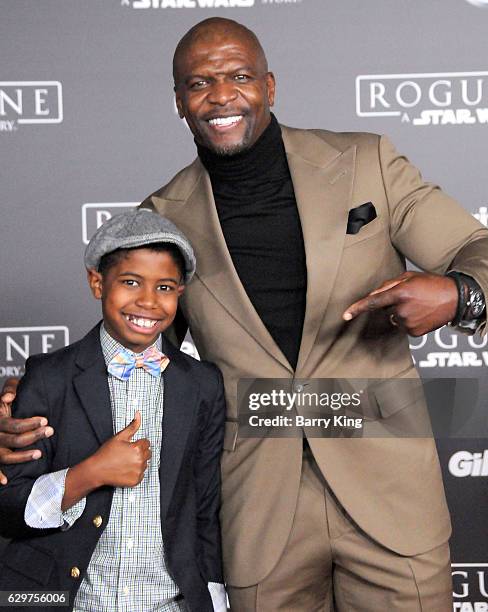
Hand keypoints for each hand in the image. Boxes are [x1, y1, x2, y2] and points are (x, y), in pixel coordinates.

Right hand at [0, 377, 53, 484]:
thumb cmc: (8, 400)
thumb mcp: (10, 389)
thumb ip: (11, 388)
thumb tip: (8, 398)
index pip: (14, 425)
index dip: (30, 423)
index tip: (45, 420)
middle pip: (14, 440)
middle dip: (34, 436)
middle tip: (50, 431)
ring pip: (6, 456)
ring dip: (23, 457)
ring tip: (40, 453)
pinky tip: (5, 481)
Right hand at [90, 411, 150, 487]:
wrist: (97, 470)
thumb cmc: (107, 452)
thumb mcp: (119, 437)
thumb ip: (132, 426)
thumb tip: (139, 414)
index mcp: (138, 448)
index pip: (146, 443)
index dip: (137, 443)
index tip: (128, 447)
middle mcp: (140, 460)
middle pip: (148, 453)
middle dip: (140, 452)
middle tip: (127, 454)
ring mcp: (138, 471)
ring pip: (145, 464)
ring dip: (138, 462)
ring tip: (125, 462)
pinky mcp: (136, 481)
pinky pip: (141, 474)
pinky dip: (136, 472)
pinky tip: (125, 470)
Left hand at [342, 271, 457, 336]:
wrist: (455, 298)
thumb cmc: (431, 284)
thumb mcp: (408, 277)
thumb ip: (387, 285)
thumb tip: (373, 295)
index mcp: (400, 293)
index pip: (373, 302)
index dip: (357, 308)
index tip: (345, 315)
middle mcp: (402, 309)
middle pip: (385, 310)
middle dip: (392, 304)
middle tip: (410, 297)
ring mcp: (408, 323)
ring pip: (394, 319)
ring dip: (401, 312)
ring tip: (418, 305)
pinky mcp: (414, 333)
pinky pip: (403, 327)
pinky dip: (409, 321)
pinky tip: (421, 313)